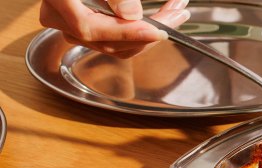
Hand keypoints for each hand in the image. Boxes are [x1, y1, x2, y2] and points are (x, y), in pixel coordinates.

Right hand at [39, 0, 190, 57]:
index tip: (160, 31)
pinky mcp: (91, 27)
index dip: (130, 33)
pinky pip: (119, 40)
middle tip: (179, 12)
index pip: (94, 30)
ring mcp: (76, 30)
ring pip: (120, 45)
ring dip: (152, 32)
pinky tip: (162, 18)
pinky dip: (142, 31)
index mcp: (58, 6)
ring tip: (176, 12)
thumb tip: (131, 15)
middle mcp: (64, 24)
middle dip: (152, 30)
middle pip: (114, 43)